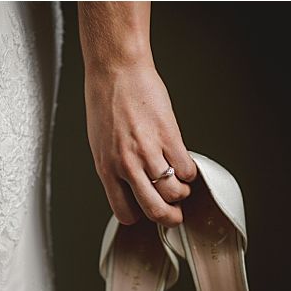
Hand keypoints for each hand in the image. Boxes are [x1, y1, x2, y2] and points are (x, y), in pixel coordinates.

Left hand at [84, 61, 196, 225]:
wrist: (116, 71)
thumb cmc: (105, 102)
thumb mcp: (100, 143)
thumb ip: (115, 168)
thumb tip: (132, 186)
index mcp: (106, 169)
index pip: (125, 213)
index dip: (139, 215)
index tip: (146, 207)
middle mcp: (126, 165)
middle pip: (154, 210)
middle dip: (169, 218)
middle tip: (175, 215)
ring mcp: (148, 152)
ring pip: (174, 193)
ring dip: (181, 192)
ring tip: (179, 182)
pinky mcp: (168, 136)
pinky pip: (187, 169)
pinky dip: (189, 172)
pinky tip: (183, 163)